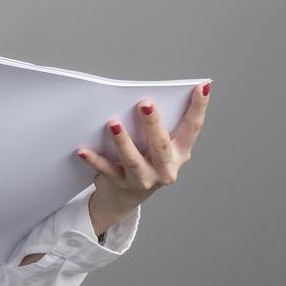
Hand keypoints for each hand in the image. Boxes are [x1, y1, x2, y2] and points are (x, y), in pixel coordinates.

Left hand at [76, 82, 211, 211]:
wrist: (125, 197)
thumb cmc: (145, 161)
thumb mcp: (159, 146)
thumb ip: (160, 125)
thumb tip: (150, 96)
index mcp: (180, 153)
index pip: (192, 128)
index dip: (199, 108)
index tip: (202, 87)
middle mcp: (165, 169)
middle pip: (160, 146)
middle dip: (153, 124)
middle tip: (145, 104)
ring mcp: (143, 179)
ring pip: (133, 161)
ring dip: (123, 142)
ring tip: (113, 124)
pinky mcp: (120, 184)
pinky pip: (106, 170)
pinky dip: (95, 160)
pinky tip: (83, 150)